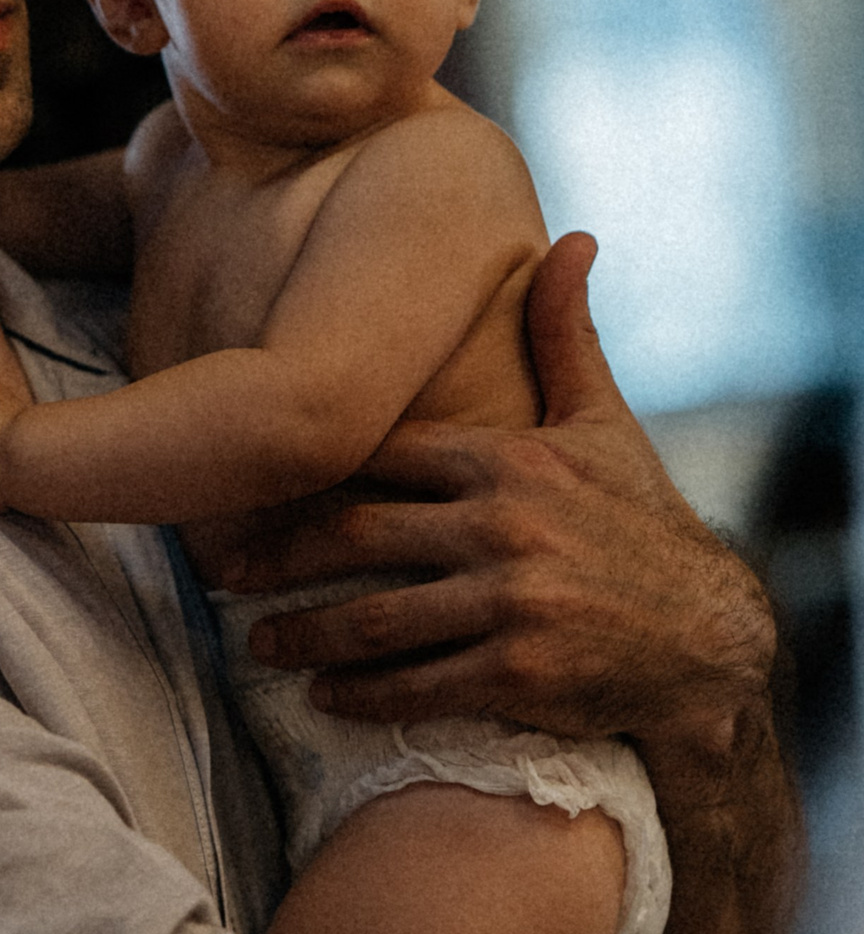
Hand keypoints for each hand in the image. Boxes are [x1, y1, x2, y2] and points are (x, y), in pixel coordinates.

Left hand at [213, 235, 774, 758]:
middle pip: (355, 535)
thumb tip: (570, 237)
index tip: (248, 485)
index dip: (307, 470)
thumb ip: (566, 335)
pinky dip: (362, 693)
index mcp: (508, 459)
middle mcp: (504, 525)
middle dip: (278, 556)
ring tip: (261, 642)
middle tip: (222, 571)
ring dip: (305, 634)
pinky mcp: (520, 672)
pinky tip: (325, 696)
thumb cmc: (643, 526)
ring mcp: (511, 601)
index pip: (380, 454)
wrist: (712, 641)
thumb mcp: (606, 424)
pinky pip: (417, 684)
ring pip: (374, 619)